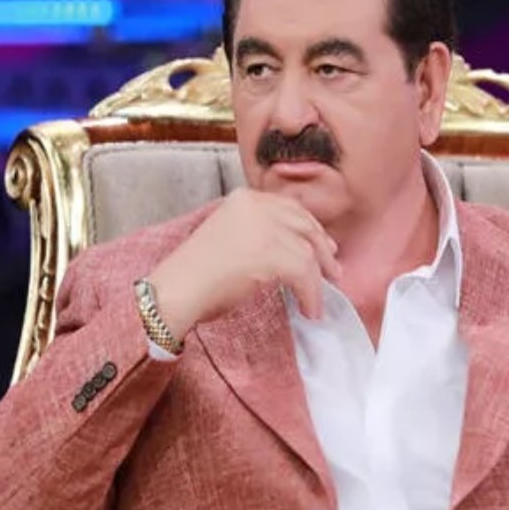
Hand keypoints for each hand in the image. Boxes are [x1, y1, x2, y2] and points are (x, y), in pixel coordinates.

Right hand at [146, 189, 342, 334]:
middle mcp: (255, 206)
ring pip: (307, 252)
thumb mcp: (229, 236)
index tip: (322, 245)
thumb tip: (295, 247)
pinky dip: (311, 295)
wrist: (175, 292)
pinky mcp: (270, 254)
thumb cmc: (197, 275)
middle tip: (333, 270)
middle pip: (304, 225)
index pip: (289, 209)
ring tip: (319, 300)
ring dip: (317, 280)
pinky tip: (309, 310)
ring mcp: (263, 228)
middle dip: (321, 249)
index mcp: (244, 199)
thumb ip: (258, 232)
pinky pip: (304, 274)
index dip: (310, 228)